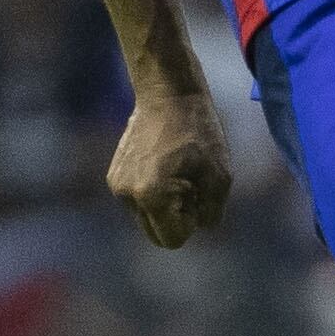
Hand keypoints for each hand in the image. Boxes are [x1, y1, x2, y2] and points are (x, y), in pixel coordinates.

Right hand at [108, 89, 233, 248]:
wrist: (167, 96)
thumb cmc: (200, 132)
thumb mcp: (220, 174)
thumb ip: (212, 211)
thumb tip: (201, 227)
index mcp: (152, 196)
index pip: (172, 239)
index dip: (190, 223)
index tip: (198, 194)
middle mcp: (128, 196)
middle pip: (155, 234)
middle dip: (176, 219)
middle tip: (191, 186)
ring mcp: (117, 187)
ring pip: (147, 218)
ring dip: (165, 205)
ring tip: (179, 172)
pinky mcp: (113, 176)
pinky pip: (138, 201)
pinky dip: (153, 193)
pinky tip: (165, 164)